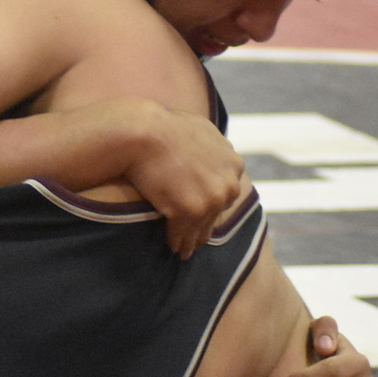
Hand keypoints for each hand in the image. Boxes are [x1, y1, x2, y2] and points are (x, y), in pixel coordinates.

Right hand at [121, 104, 244, 259]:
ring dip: (192, 241)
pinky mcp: (190, 212)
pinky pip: (183, 234)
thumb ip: (215, 145)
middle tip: (196, 238)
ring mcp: (210, 199)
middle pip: (216, 214)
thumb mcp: (203, 129)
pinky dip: (177, 242)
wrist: (144, 132)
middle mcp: (227, 183)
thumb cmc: (164, 125)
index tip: (204, 212)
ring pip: (201, 228)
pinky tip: (172, 247)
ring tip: (185, 251)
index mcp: (233, 164)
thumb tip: (220, 147)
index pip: (225, 192)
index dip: (212, 203)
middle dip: (205, 225)